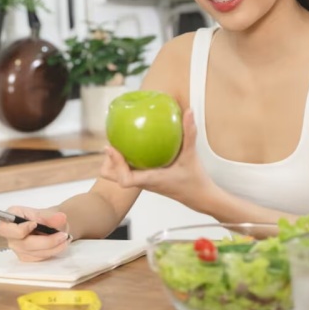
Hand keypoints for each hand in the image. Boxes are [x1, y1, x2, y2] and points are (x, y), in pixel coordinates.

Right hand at [0, 206, 70, 261]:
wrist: (50, 224)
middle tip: (63, 235)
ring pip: (34, 252)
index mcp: (10, 218)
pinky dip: (52, 251)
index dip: (19, 229)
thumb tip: (61, 218)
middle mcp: (10, 235)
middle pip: (23, 244)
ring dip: (53, 247)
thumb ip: (52, 216)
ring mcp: (17, 248)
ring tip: (65, 238)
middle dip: (46, 241)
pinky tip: (60, 244)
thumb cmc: (43, 216)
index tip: (35, 224)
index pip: (4, 229)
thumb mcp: (47, 212)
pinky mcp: (25, 257)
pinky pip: (39, 257)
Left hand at [100, 109, 216, 207]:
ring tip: (118, 143)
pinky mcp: (146, 180)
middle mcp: (144, 182)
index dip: (115, 164)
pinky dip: (125, 161)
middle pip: (114, 177)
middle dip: (109, 162)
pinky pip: (129, 171)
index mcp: (151, 179)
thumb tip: (188, 112)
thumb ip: (189, 133)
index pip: (125, 179)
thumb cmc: (194, 180)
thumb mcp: (192, 155)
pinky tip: (132, 146)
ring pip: (119, 175)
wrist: (199, 196)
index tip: (112, 148)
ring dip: (114, 162)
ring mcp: (143, 182)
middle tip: (112, 143)